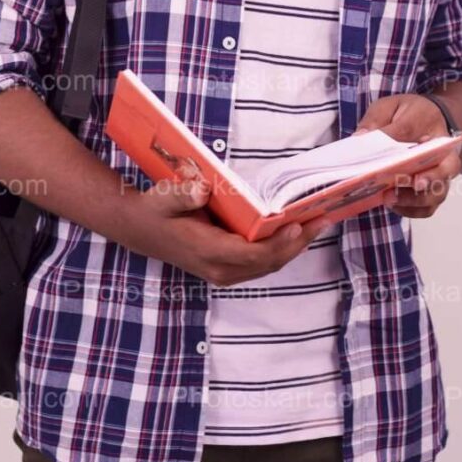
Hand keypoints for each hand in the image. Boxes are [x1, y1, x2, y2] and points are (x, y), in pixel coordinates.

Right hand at [121, 170, 333, 285]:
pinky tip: (295, 231)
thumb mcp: (164, 197)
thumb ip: (183, 194)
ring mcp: (224, 271)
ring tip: (317, 223)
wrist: (139, 229)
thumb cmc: (156, 210)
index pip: (252, 254)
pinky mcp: (227, 267)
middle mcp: (220, 269)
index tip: (297, 225)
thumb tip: (203, 189)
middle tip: (322, 220)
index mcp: (208, 252)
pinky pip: (261, 262)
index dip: (278, 243)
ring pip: (268, 265)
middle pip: (268, 262)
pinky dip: (281, 248)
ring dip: (294, 247)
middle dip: (297, 243)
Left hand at [354, 93, 461, 217]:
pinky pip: (427, 207)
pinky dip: (410, 210)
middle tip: (401, 182)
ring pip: (437, 193)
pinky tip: (391, 205)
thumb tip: (360, 138)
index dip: (404, 146)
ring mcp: (441, 175)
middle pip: (445, 170)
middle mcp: (444, 153)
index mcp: (431, 125)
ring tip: (389, 199)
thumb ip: (376, 120)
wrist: (429, 121)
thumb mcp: (389, 107)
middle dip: (426, 179)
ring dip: (414, 200)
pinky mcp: (433, 191)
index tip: (392, 156)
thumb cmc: (408, 114)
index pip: (421, 135)